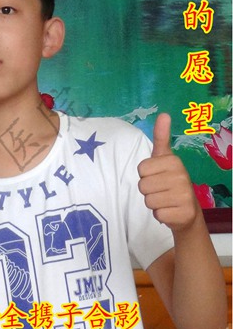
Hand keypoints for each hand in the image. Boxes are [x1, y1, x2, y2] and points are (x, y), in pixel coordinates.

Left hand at [138, 113, 198, 231]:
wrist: (187, 210)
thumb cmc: (170, 180)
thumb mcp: (164, 157)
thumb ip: (161, 137)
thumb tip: (164, 114)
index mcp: (174, 161)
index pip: (141, 169)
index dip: (145, 175)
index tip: (157, 176)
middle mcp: (181, 176)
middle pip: (142, 185)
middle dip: (148, 190)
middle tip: (161, 190)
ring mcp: (184, 196)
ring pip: (148, 200)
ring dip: (153, 202)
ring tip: (165, 199)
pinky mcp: (183, 213)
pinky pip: (157, 214)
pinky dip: (160, 215)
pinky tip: (170, 210)